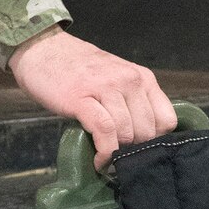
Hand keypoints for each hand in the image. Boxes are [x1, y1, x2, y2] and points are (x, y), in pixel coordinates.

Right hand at [9, 27, 176, 167]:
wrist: (42, 48)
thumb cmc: (78, 68)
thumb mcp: (116, 77)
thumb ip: (132, 100)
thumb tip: (143, 138)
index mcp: (141, 76)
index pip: (167, 119)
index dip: (155, 139)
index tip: (139, 147)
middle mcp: (129, 80)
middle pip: (147, 131)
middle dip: (133, 149)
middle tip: (118, 155)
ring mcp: (106, 87)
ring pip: (126, 132)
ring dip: (117, 154)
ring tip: (107, 159)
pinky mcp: (82, 98)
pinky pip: (105, 131)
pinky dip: (104, 152)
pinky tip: (98, 160)